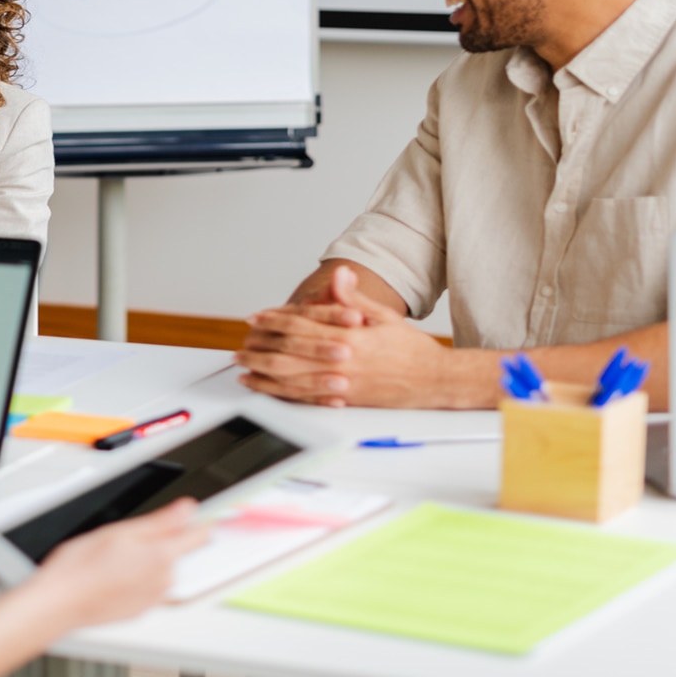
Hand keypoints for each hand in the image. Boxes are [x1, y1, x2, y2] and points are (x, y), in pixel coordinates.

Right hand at [17, 500, 209, 628]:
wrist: (59, 602)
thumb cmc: (80, 566)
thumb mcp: (119, 530)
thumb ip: (161, 521)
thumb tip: (187, 509)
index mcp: (162, 556)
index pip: (199, 535)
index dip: (200, 521)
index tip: (203, 515)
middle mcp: (164, 580)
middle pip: (175, 553)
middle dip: (158, 543)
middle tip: (127, 539)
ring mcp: (153, 599)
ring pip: (158, 571)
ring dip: (144, 563)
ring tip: (112, 560)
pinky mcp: (139, 611)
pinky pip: (146, 589)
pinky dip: (134, 581)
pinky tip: (110, 577)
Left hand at [238, 267, 470, 407]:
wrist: (435, 381)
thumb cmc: (411, 349)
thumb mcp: (384, 317)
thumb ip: (354, 299)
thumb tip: (340, 275)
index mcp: (349, 338)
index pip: (301, 326)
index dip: (274, 320)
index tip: (256, 318)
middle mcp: (341, 363)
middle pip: (289, 355)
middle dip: (260, 350)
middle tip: (240, 348)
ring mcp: (342, 385)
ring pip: (293, 380)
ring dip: (264, 375)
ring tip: (244, 370)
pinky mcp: (345, 401)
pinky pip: (307, 399)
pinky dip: (283, 394)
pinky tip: (270, 391)